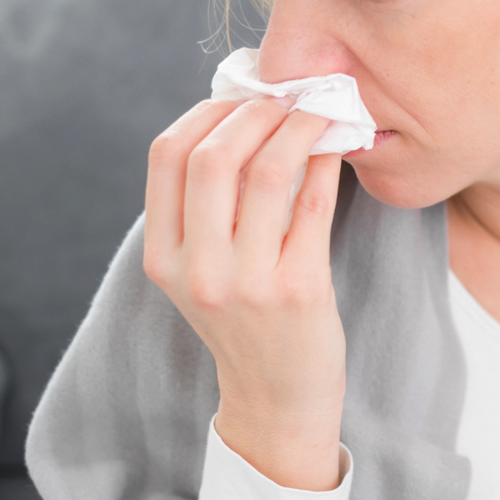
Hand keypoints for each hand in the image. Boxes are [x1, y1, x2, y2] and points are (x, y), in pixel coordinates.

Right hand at [143, 96, 347, 490]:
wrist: (278, 401)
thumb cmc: (248, 323)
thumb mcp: (202, 272)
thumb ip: (204, 211)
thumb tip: (238, 119)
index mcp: (163, 257)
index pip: (166, 157)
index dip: (203, 113)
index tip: (237, 98)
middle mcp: (198, 270)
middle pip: (213, 157)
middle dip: (253, 113)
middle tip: (285, 98)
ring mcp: (247, 283)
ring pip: (267, 173)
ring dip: (297, 129)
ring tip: (318, 112)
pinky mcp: (299, 290)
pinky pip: (313, 204)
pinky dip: (326, 163)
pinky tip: (337, 147)